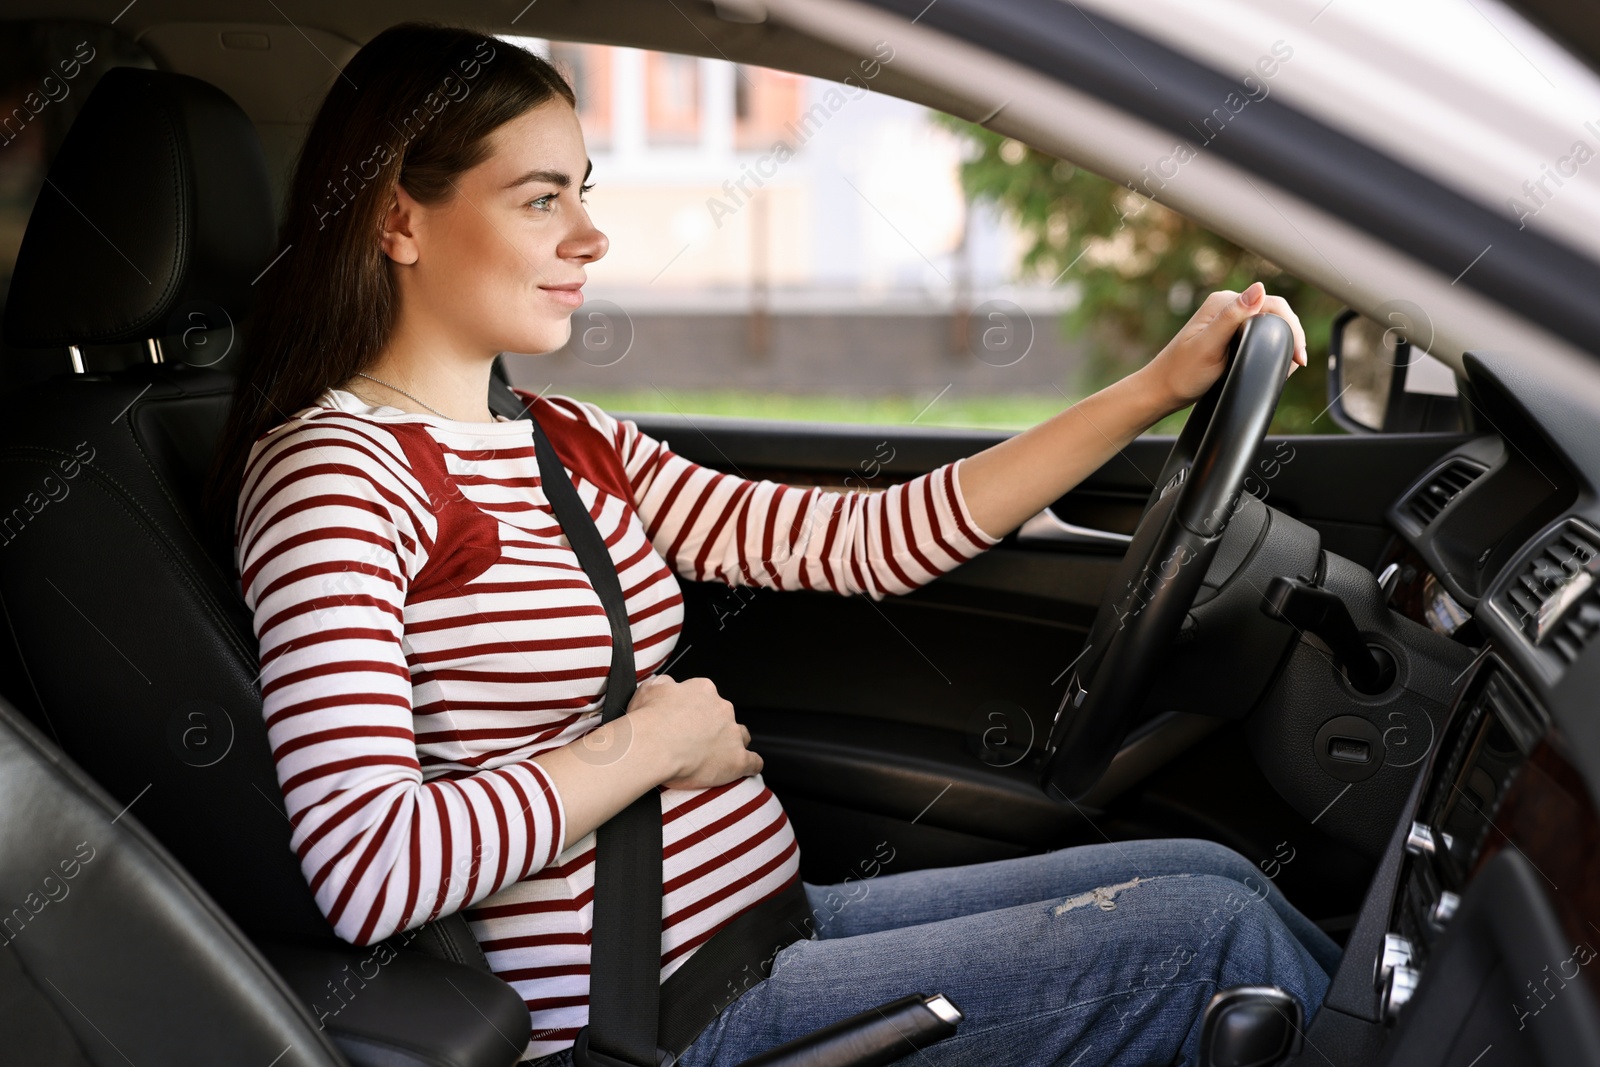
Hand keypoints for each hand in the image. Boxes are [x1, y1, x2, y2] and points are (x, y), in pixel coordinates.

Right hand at [629, 675, 762, 789]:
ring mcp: (732, 734)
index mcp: (703, 691)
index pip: (707, 697)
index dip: (697, 711)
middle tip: (694, 741)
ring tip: (718, 756)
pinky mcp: (737, 760)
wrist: (652, 746)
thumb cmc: (648, 720)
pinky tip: (745, 769)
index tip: (687, 721)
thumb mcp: (649, 689)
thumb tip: (667, 685)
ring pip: (741, 736)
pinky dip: (750, 765)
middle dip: (714, 727)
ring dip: (732, 744)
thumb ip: (664, 684)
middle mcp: (722, 708)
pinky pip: (753, 762)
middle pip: (725, 716)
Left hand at [1140, 282, 1307, 412]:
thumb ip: (1233, 317)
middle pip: (1272, 312)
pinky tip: (1275, 359)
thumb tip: (1259, 288)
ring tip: (1291, 363)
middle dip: (1291, 334)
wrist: (1161, 392)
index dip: (1291, 327)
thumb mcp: (1209, 346)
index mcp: (1222, 302)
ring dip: (1283, 339)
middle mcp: (1225, 306)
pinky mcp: (1227, 335)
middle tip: (1298, 363)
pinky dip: (1270, 345)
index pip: (1271, 304)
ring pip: (1267, 323)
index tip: (1298, 356)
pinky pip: (1257, 333)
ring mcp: (1226, 320)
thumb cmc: (1181, 373)